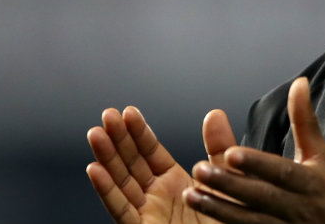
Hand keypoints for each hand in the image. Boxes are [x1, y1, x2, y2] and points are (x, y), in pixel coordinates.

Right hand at [87, 106, 236, 223]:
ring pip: (121, 182)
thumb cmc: (229, 223)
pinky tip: (96, 170)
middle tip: (107, 115)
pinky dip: (107, 191)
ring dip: (106, 158)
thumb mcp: (225, 180)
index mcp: (174, 182)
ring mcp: (149, 213)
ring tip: (96, 134)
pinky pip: (122, 210)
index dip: (138, 132)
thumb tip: (215, 114)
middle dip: (118, 139)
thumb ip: (219, 148)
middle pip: (131, 163)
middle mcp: (157, 196)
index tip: (128, 112)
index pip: (151, 152)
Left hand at [184, 77, 324, 223]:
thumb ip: (304, 120)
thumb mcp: (318, 156)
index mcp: (308, 182)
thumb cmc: (323, 191)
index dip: (258, 164)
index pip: (282, 173)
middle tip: (200, 169)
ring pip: (249, 221)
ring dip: (218, 208)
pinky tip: (202, 211)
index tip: (232, 153)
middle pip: (261, 197)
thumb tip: (300, 82)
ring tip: (191, 194)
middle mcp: (295, 208)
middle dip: (230, 185)